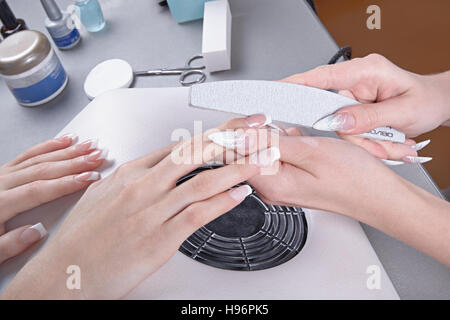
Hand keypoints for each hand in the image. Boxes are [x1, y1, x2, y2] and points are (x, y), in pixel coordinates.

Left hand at [0, 135, 105, 264]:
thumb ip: (9, 245)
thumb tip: (36, 232)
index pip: (39, 190)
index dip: (67, 183)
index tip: (89, 178)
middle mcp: (0, 184)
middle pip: (43, 169)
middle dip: (74, 162)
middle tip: (98, 157)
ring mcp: (2, 174)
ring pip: (39, 158)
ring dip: (67, 151)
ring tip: (89, 146)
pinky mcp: (3, 170)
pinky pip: (28, 154)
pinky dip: (48, 146)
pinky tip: (65, 141)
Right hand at [2, 123, 277, 298]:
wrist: (66, 272)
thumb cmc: (83, 236)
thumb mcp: (104, 194)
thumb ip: (131, 178)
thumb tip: (151, 167)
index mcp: (131, 172)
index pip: (181, 144)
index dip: (214, 132)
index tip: (236, 124)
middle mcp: (143, 186)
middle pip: (195, 153)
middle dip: (232, 137)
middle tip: (258, 127)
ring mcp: (151, 211)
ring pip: (202, 181)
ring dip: (237, 167)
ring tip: (261, 159)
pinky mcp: (158, 239)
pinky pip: (196, 215)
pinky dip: (222, 202)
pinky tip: (241, 194)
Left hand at [212, 115, 449, 265]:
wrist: (379, 196)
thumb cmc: (354, 179)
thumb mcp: (310, 151)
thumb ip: (271, 143)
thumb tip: (240, 135)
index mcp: (270, 184)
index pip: (234, 155)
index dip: (239, 131)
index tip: (253, 118)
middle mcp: (271, 188)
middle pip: (246, 152)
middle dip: (259, 132)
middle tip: (282, 127)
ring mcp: (280, 184)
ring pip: (264, 150)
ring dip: (277, 136)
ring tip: (300, 138)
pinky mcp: (290, 180)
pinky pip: (279, 155)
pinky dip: (288, 143)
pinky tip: (303, 142)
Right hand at [282, 53, 449, 160]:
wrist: (435, 103)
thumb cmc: (425, 99)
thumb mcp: (403, 111)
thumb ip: (368, 117)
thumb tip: (337, 122)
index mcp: (366, 70)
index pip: (323, 76)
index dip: (297, 84)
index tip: (277, 91)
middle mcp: (356, 80)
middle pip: (332, 112)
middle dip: (355, 135)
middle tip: (379, 145)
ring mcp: (353, 94)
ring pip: (341, 126)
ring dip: (365, 141)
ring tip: (391, 143)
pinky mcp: (354, 107)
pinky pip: (348, 129)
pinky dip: (366, 141)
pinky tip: (385, 141)